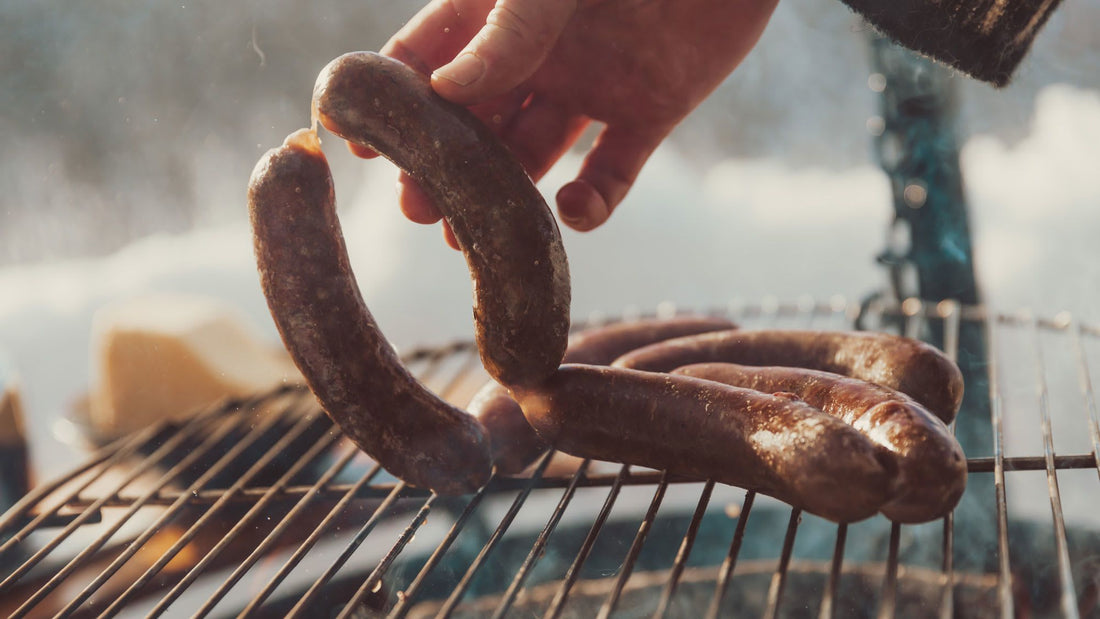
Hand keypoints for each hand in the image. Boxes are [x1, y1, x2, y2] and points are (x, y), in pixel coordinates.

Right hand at [357, 0, 777, 247]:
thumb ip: (506, 30)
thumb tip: (446, 89)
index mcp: (500, 8)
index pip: (428, 56)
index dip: (392, 99)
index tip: (358, 143)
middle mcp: (540, 52)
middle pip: (474, 119)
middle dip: (442, 163)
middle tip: (416, 207)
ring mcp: (595, 83)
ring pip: (532, 152)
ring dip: (501, 194)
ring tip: (465, 236)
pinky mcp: (652, 110)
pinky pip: (613, 170)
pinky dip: (592, 201)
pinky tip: (571, 212)